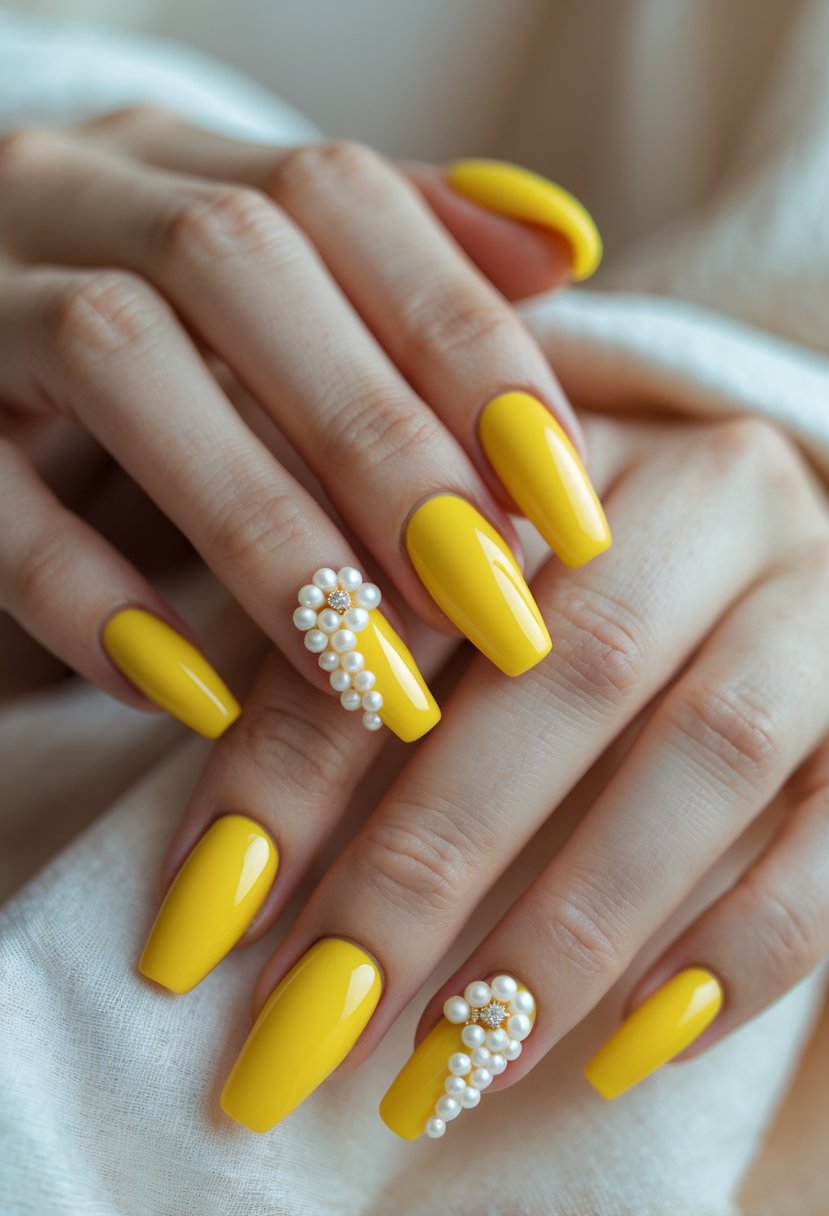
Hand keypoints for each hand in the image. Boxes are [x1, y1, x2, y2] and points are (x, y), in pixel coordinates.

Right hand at [0, 105, 606, 738]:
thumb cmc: (144, 337)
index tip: (567, 500)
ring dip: (264, 528)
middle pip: (244, 266)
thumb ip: (399, 261)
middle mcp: (71, 192)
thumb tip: (562, 247)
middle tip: (490, 602)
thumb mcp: (264, 284)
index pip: (346, 198)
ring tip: (372, 672)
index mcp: (179, 160)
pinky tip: (197, 693)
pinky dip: (91, 597)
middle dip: (385, 444)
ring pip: (117, 360)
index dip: (470, 345)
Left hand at [141, 406, 828, 1135]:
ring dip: (572, 924)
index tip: (209, 907)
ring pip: (708, 753)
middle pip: (566, 673)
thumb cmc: (563, 575)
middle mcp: (709, 497)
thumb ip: (337, 670)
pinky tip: (635, 1046)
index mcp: (562, 449)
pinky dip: (742, 947)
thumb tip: (218, 874)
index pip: (415, 598)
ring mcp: (815, 595)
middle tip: (315, 1015)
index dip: (302, 755)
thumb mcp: (445, 586)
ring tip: (456, 1061)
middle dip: (428, 861)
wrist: (766, 541)